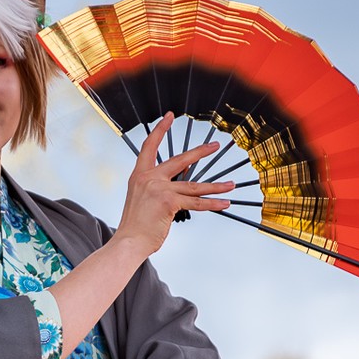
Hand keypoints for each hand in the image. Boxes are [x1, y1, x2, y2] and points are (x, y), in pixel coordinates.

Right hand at [116, 113, 233, 258]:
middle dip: (200, 153)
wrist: (128, 241)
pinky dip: (211, 204)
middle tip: (214, 146)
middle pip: (180, 160)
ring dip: (215, 186)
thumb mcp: (142, 199)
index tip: (169, 117)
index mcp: (139, 175)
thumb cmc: (135, 225)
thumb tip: (180, 182)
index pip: (150, 146)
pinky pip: (195, 203)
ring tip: (230, 184)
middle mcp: (149, 178)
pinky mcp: (168, 202)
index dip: (160, 130)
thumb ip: (158, 187)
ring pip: (194, 185)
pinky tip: (224, 203)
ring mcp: (159, 189)